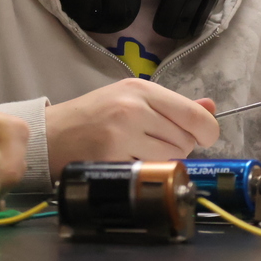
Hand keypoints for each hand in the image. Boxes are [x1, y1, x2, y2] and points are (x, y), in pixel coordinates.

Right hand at [45, 78, 217, 178]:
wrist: (51, 134)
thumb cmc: (92, 116)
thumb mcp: (130, 98)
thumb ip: (172, 105)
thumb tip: (210, 107)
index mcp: (141, 89)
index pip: (194, 114)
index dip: (207, 130)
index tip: (203, 137)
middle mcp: (133, 108)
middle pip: (185, 139)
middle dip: (177, 146)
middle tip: (152, 142)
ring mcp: (122, 134)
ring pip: (171, 157)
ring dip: (162, 160)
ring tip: (137, 151)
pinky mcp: (113, 158)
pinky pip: (149, 171)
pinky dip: (144, 172)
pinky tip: (126, 161)